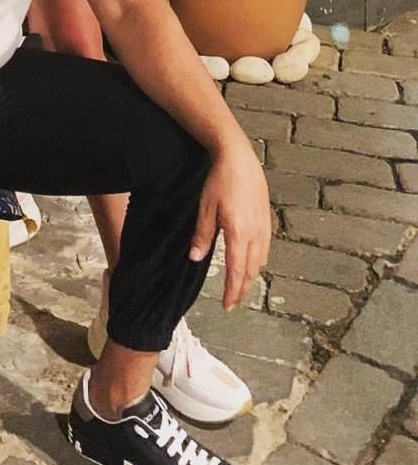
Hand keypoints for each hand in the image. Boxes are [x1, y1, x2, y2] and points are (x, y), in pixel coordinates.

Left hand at [189, 143, 271, 309]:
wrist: (239, 158)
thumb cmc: (220, 180)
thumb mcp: (205, 207)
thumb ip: (202, 235)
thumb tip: (195, 258)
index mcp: (239, 232)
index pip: (237, 271)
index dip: (232, 291)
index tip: (227, 306)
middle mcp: (255, 233)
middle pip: (251, 271)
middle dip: (243, 289)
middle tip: (233, 302)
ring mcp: (264, 227)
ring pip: (260, 261)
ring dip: (251, 277)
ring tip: (241, 286)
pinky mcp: (267, 220)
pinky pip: (265, 249)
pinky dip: (258, 262)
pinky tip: (251, 262)